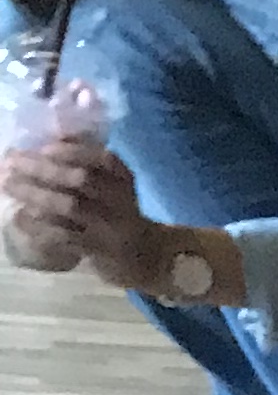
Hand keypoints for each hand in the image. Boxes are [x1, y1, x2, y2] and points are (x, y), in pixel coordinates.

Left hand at [0, 141, 162, 292]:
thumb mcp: (114, 185)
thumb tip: (55, 137)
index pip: (102, 159)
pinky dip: (39, 225)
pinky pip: (63, 235)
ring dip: (34, 194)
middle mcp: (120, 202)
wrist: (146, 257)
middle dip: (42, 168)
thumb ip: (90, 162)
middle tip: (10, 162)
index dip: (71, 152)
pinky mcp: (98, 250)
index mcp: (123, 180)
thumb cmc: (120, 214)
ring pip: (69, 206)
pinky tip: (20, 217)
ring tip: (8, 184)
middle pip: (81, 179)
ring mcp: (109, 228)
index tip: (43, 148)